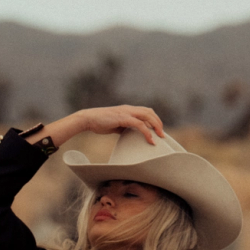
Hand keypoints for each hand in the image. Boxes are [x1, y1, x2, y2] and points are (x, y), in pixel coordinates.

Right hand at [27, 105, 164, 149]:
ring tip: (160, 136)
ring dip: (156, 126)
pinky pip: (139, 124)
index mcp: (127, 109)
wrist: (87, 119)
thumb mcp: (114, 124)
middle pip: (150, 112)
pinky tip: (149, 140)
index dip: (154, 119)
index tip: (157, 129)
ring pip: (147, 116)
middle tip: (162, 134)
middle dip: (158, 122)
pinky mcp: (123, 118)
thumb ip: (122, 127)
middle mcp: (129, 109)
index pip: (146, 111)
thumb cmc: (98, 122)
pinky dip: (146, 132)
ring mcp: (126, 112)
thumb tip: (129, 134)